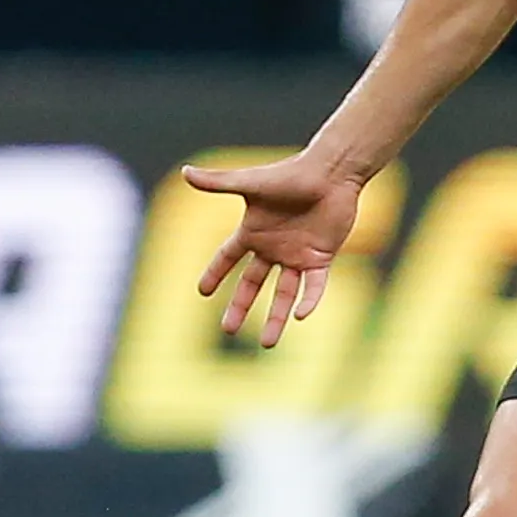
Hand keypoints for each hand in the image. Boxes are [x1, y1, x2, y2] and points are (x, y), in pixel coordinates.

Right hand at [183, 151, 369, 347]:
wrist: (332, 173)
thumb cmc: (291, 174)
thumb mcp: (251, 182)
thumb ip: (218, 182)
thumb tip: (185, 173)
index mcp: (253, 231)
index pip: (227, 257)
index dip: (215, 273)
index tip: (202, 292)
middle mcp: (274, 247)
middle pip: (252, 283)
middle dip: (240, 306)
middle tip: (227, 329)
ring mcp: (298, 254)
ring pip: (284, 294)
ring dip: (276, 317)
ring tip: (267, 343)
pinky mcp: (321, 257)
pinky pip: (314, 286)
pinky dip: (309, 301)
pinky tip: (302, 317)